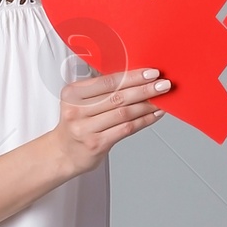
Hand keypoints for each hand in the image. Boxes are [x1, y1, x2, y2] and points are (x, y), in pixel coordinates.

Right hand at [52, 68, 169, 177]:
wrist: (64, 153)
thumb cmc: (77, 124)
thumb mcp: (80, 101)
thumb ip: (102, 90)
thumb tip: (136, 78)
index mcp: (73, 93)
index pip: (108, 81)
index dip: (132, 76)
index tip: (151, 73)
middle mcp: (77, 110)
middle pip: (118, 96)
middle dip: (145, 89)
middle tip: (163, 85)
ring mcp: (86, 128)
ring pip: (124, 113)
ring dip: (147, 105)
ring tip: (162, 99)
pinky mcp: (97, 143)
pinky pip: (126, 129)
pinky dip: (144, 120)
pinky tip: (154, 114)